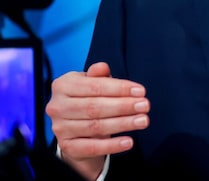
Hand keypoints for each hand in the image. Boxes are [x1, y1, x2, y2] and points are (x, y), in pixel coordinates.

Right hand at [45, 62, 149, 179]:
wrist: (74, 127)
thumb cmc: (87, 98)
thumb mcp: (91, 83)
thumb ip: (98, 75)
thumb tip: (103, 67)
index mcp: (63, 85)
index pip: (95, 86)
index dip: (120, 88)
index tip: (141, 91)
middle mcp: (57, 107)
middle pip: (95, 107)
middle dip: (124, 106)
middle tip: (145, 106)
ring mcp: (60, 128)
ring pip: (95, 126)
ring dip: (122, 124)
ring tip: (142, 120)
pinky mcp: (67, 146)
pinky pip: (92, 147)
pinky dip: (112, 145)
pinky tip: (128, 141)